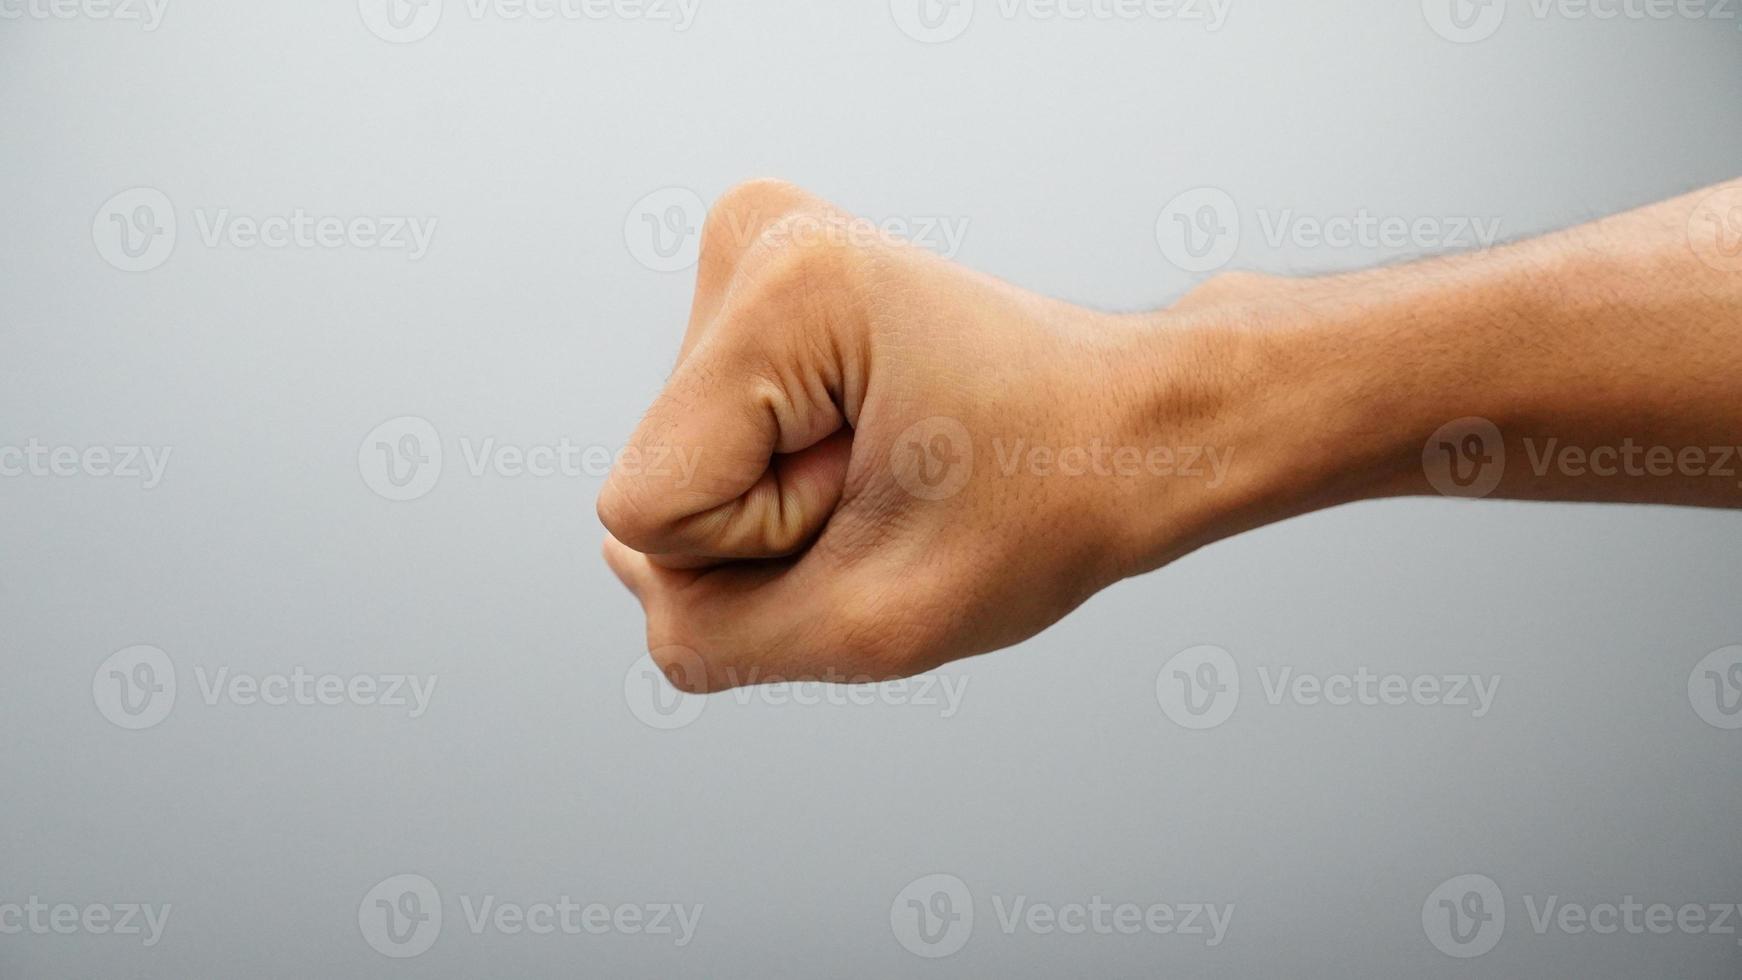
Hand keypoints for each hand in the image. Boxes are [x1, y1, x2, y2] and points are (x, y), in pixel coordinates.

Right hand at [598, 180, 1247, 691]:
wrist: (1132, 426)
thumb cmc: (1047, 507)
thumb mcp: (876, 624)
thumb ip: (707, 632)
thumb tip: (618, 560)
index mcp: (784, 290)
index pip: (649, 512)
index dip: (766, 548)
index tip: (883, 495)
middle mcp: (749, 239)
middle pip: (659, 487)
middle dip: (773, 529)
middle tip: (896, 485)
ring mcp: (748, 252)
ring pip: (679, 473)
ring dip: (780, 510)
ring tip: (891, 463)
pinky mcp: (755, 289)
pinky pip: (704, 445)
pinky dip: (780, 480)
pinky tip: (866, 442)